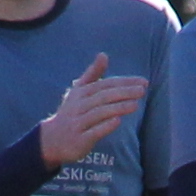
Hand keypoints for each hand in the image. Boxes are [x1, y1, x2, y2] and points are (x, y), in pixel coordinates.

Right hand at [38, 52, 149, 166]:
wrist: (52, 139)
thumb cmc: (71, 112)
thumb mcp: (79, 91)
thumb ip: (93, 74)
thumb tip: (104, 54)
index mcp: (81, 93)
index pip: (105, 84)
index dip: (124, 82)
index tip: (143, 82)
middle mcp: (78, 106)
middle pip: (103, 96)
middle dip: (124, 93)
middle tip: (142, 91)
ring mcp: (78, 123)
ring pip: (99, 113)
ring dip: (117, 107)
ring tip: (135, 105)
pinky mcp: (79, 140)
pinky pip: (93, 131)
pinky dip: (105, 126)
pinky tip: (118, 121)